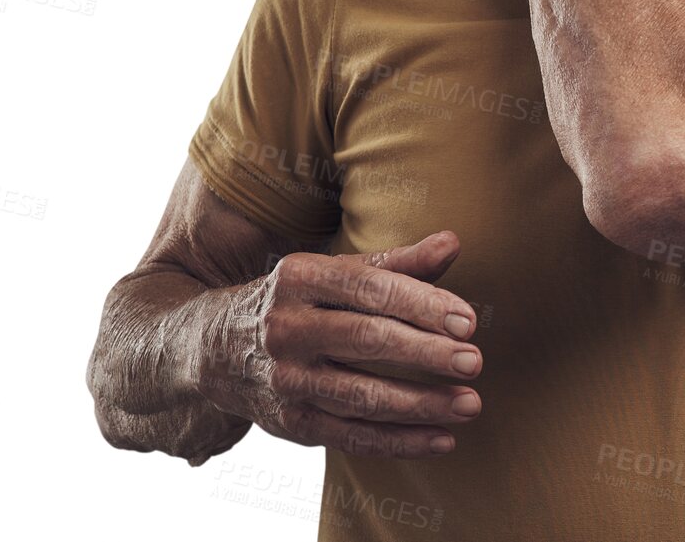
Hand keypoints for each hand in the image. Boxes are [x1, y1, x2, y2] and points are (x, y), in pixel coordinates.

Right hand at [197, 231, 483, 459]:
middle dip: (426, 355)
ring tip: (469, 404)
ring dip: (420, 405)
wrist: (210, 346)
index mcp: (301, 277)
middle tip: (474, 363)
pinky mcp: (288, 422)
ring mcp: (284, 378)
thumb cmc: (298, 299)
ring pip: (360, 395)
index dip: (424, 305)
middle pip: (367, 341)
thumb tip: (453, 242)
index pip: (371, 290)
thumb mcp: (335, 272)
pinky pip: (350, 436)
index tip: (469, 321)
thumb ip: (397, 263)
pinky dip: (399, 441)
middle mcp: (287, 327)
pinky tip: (442, 440)